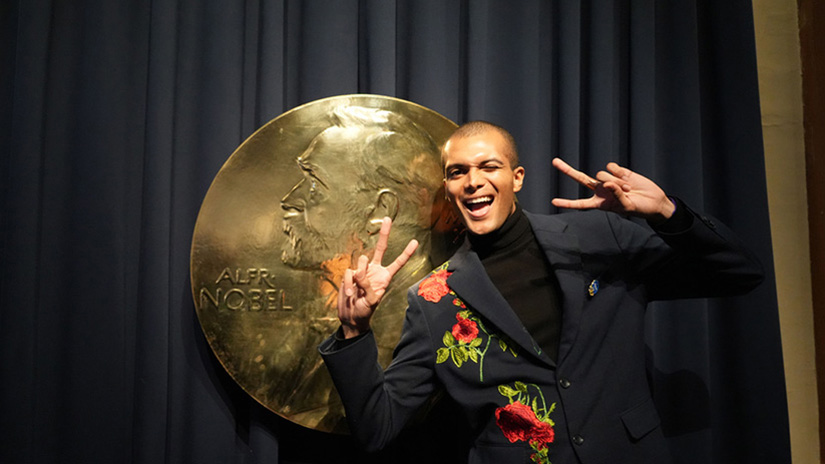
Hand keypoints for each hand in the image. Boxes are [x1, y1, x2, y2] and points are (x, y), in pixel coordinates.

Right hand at [337, 217, 418, 338]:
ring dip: (359, 276)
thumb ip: (367, 285)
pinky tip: (350, 293)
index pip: (397, 263)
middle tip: (388, 219)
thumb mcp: (371, 301)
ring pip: (361, 261)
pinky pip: (349, 272)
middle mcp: (375, 270)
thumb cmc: (365, 310)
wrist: (351, 316)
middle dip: (384, 233)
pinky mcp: (350, 274)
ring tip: (356, 291)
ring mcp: (362, 271)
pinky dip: (348, 283)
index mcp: (385, 277)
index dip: (406, 253)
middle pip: (380, 248)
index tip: (415, 242)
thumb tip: (359, 272)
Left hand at [550, 158, 674, 221]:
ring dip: (615, 182)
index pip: (580, 204)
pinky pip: (611, 167)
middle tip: (554, 161)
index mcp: (599, 203)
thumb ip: (616, 196)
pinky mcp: (618, 171)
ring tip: (627, 189)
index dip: (567, 203)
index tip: (553, 201)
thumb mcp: (626, 207)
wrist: (653, 200)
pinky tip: (627, 179)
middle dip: (567, 170)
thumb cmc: (639, 208)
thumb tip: (608, 184)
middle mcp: (601, 190)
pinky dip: (619, 173)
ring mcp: (608, 179)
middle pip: (580, 178)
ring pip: (601, 174)